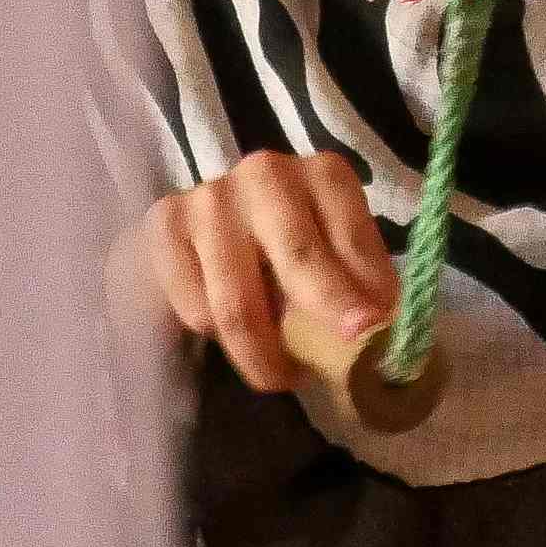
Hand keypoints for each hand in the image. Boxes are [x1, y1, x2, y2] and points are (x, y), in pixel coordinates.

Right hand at [125, 151, 398, 393]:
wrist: (212, 232)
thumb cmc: (288, 249)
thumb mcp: (336, 259)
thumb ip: (359, 288)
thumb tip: (380, 336)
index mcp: (325, 174)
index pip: (351, 238)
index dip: (361, 288)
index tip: (370, 329)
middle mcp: (267, 173)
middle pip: (298, 258)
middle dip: (317, 316)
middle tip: (327, 367)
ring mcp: (211, 196)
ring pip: (238, 301)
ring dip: (262, 354)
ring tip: (280, 373)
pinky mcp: (165, 222)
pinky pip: (194, 306)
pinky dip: (216, 336)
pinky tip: (231, 337)